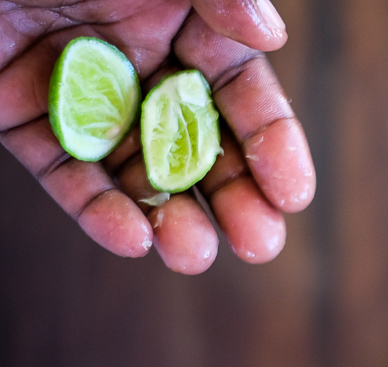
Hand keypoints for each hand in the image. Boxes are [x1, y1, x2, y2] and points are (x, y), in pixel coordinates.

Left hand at [0, 0, 315, 272]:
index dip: (272, 142)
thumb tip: (272, 37)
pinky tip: (132, 239)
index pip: (242, 88)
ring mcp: (78, 89)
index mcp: (179, 11)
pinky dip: (97, 210)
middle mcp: (136, 53)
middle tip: (259, 245)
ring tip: (193, 255)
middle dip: (233, 196)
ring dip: (172, 216)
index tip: (294, 196)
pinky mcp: (20, 117)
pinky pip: (66, 172)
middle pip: (198, 139)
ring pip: (137, 167)